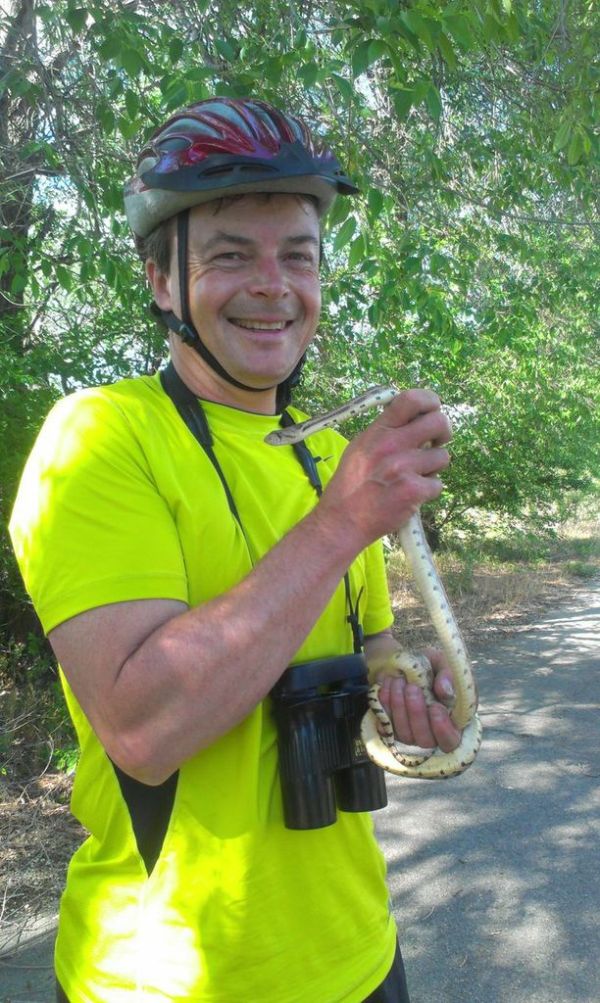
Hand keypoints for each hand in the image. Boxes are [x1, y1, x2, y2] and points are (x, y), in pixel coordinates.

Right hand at [319, 390, 451, 548]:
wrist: (343, 521)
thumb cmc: (351, 485)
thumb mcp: (359, 448)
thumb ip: (384, 431)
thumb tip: (414, 418)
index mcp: (378, 432)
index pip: (410, 400)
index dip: (430, 400)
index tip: (434, 410)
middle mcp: (391, 445)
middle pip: (438, 422)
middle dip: (444, 432)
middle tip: (435, 443)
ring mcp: (404, 468)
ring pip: (442, 456)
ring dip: (433, 468)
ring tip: (414, 477)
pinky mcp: (414, 491)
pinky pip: (437, 484)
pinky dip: (427, 491)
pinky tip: (410, 495)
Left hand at [376, 647, 461, 751]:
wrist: (407, 664)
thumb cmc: (432, 667)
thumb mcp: (442, 664)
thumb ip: (447, 676)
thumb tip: (444, 691)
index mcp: (452, 722)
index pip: (451, 741)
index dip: (443, 730)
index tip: (435, 707)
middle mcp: (431, 734)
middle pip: (425, 740)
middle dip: (416, 713)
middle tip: (411, 687)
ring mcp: (410, 734)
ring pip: (404, 734)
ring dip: (399, 706)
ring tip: (398, 680)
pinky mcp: (391, 728)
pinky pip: (385, 724)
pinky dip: (385, 704)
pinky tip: (387, 684)